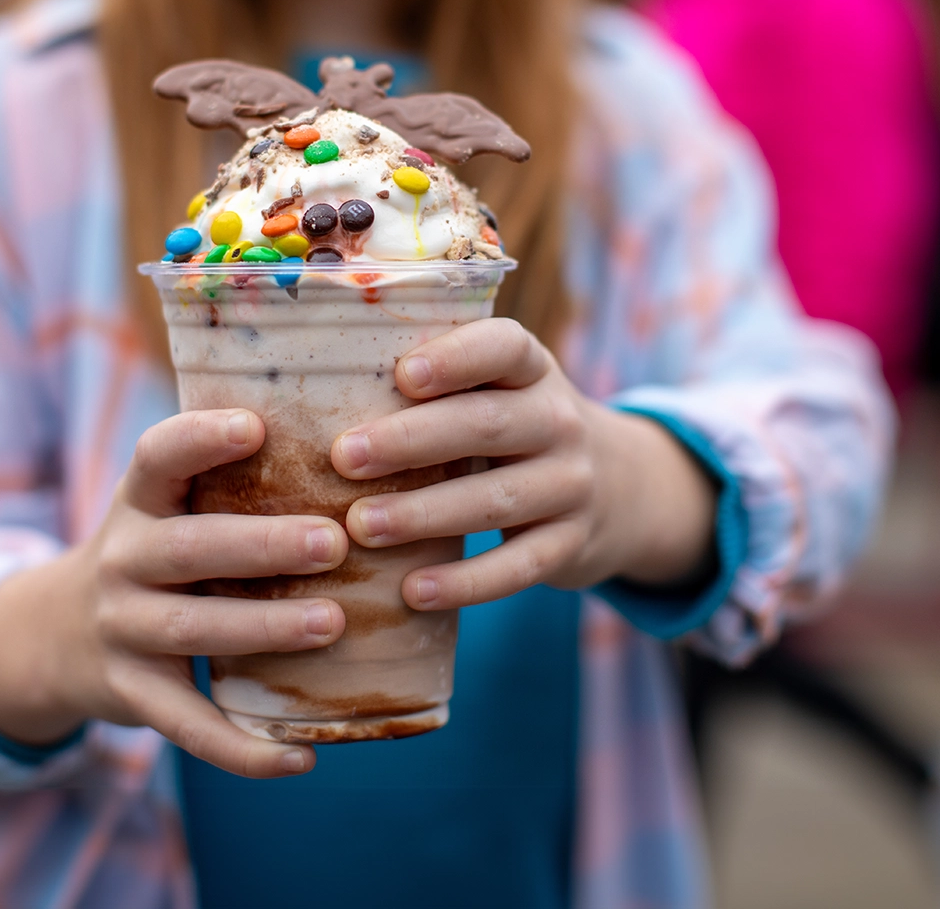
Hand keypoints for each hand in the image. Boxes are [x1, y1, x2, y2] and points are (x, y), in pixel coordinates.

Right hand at [0, 409, 349, 777]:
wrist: (56, 635)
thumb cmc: (151, 554)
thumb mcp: (163, 508)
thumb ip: (223, 479)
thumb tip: (351, 442)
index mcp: (138, 503)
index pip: (157, 457)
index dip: (199, 439)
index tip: (254, 425)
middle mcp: (122, 561)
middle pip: (188, 549)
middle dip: (262, 545)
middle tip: (335, 542)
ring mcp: (123, 630)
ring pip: (193, 629)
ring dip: (264, 628)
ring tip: (332, 623)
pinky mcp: (134, 694)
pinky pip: (189, 725)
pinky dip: (243, 749)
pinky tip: (301, 756)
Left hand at [330, 318, 716, 610]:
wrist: (622, 488)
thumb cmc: (516, 429)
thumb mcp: (500, 390)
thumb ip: (439, 383)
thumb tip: (317, 381)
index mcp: (532, 370)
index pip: (504, 348)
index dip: (456, 359)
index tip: (402, 375)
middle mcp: (559, 420)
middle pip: (487, 425)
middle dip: (412, 441)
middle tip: (344, 457)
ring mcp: (571, 485)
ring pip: (495, 499)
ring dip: (424, 515)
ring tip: (362, 527)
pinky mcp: (572, 545)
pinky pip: (518, 567)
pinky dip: (466, 582)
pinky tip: (414, 591)